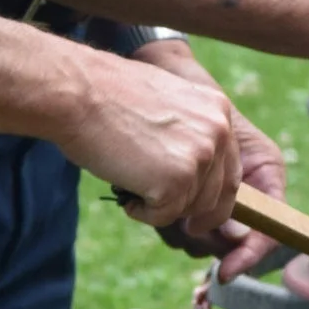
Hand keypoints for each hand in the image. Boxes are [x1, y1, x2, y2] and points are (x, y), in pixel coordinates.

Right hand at [125, 47, 290, 266]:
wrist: (78, 92)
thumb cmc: (107, 95)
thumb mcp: (165, 103)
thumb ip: (188, 132)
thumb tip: (192, 168)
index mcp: (218, 109)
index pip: (230, 167)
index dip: (212, 194)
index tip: (197, 214)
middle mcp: (219, 132)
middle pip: (219, 194)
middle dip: (191, 209)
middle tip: (162, 210)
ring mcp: (200, 158)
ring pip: (191, 207)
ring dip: (161, 206)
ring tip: (129, 180)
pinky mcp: (176, 181)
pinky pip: (164, 216)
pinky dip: (142, 212)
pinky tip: (123, 187)